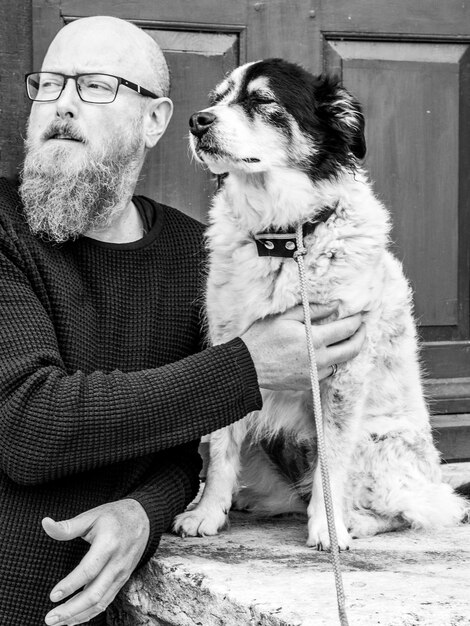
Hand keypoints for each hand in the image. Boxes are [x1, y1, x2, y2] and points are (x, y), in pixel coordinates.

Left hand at [42, 499, 148, 624]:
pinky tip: (75, 617)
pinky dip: (90, 612)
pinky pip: (107, 600)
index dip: (71, 585)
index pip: (89, 570)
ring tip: (58, 621)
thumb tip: (46, 524)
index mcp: (108, 544)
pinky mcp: (123, 579)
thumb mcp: (91, 516)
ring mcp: (122, 573)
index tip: (53, 596)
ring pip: (101, 601)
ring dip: (79, 615)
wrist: (143, 519)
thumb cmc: (114, 516)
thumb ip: (68, 526)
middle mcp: (117, 562)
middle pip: (95, 593)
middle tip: (50, 618)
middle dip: (71, 609)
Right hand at [241, 302, 365, 389]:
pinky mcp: (308, 384)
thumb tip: (334, 305)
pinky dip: (329, 362)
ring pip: (341, 363)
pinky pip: (326, 372)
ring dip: (346, 351)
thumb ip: (312, 311)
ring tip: (344, 340)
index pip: (346, 329)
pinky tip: (323, 354)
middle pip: (352, 349)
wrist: (247, 366)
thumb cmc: (262, 338)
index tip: (359, 315)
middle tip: (361, 328)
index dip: (356, 321)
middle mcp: (319, 359)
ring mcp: (314, 374)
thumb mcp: (285, 317)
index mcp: (314, 340)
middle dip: (361, 337)